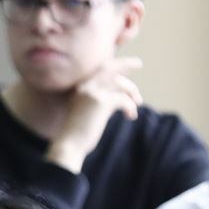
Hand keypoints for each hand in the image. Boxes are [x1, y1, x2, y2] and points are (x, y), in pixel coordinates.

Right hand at [46, 57, 141, 171]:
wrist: (69, 145)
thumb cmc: (79, 134)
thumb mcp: (90, 112)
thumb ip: (103, 101)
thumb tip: (122, 97)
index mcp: (80, 88)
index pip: (101, 69)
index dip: (116, 63)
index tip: (129, 62)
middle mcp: (85, 86)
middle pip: (110, 68)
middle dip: (126, 64)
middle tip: (139, 63)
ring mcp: (92, 92)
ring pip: (119, 83)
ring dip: (131, 91)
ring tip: (137, 103)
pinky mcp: (100, 102)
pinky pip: (123, 99)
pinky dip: (130, 107)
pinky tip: (130, 116)